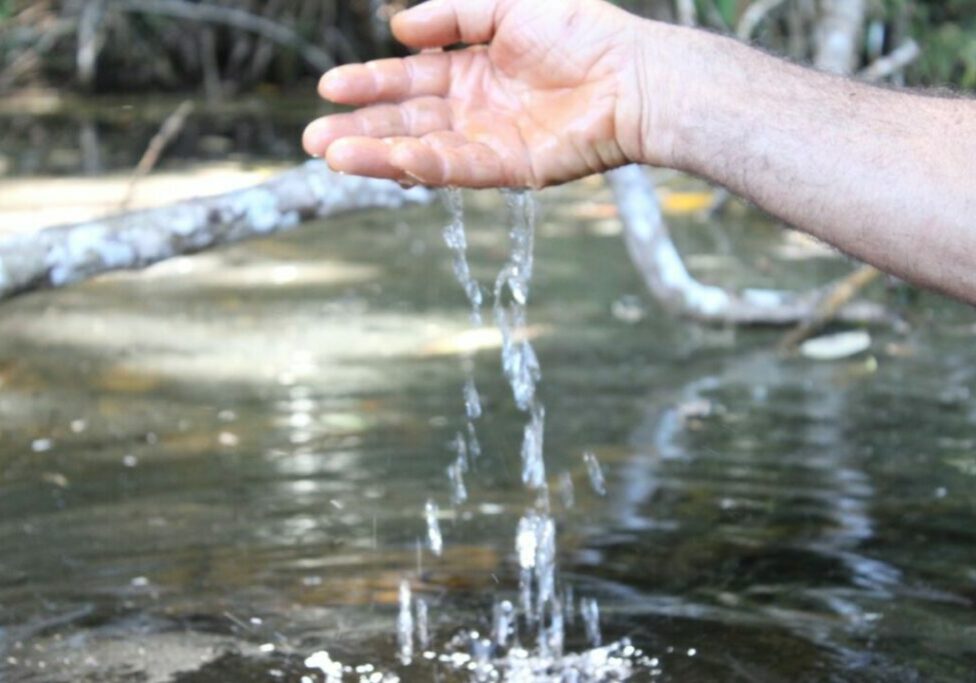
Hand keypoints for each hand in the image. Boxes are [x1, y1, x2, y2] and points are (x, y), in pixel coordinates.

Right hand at [302, 0, 652, 188]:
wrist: (634, 73)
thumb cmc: (582, 31)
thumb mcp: (507, 4)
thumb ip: (453, 14)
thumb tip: (398, 30)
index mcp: (473, 70)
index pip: (410, 80)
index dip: (370, 83)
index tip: (329, 88)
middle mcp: (475, 109)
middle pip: (406, 120)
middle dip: (360, 128)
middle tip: (314, 138)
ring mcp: (490, 142)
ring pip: (423, 149)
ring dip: (377, 153)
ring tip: (332, 156)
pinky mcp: (511, 169)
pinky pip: (459, 167)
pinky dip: (424, 164)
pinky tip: (389, 161)